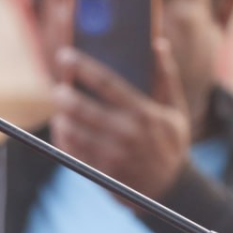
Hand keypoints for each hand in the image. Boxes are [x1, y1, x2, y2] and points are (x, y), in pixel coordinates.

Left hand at [51, 39, 190, 200]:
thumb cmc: (170, 142)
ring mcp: (113, 155)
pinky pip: (73, 152)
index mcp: (144, 113)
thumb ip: (166, 77)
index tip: (64, 56)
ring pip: (73, 131)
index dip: (83, 67)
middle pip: (83, 109)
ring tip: (60, 111)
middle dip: (64, 96)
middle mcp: (127, 133)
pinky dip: (64, 139)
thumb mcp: (175, 110)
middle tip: (57, 90)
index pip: (107, 83)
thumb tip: (157, 43)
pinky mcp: (102, 172)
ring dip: (61, 119)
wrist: (171, 189)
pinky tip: (63, 130)